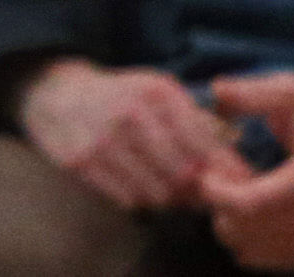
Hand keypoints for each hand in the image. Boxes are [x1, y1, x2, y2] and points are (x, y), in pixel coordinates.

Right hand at [17, 57, 233, 213]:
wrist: (54, 93)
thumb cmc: (121, 97)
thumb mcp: (160, 93)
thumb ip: (201, 125)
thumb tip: (239, 170)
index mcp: (157, 92)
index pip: (206, 146)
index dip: (219, 169)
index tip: (218, 177)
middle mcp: (130, 113)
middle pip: (185, 175)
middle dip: (193, 187)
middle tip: (191, 188)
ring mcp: (102, 139)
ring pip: (158, 193)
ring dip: (166, 196)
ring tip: (162, 184)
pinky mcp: (80, 161)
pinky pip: (129, 200)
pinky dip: (138, 197)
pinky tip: (134, 182)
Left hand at [199, 74, 293, 268]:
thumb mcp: (291, 92)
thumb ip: (253, 92)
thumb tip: (217, 91)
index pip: (253, 202)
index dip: (218, 192)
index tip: (207, 174)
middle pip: (248, 228)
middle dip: (220, 206)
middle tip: (217, 183)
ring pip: (251, 249)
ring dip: (229, 224)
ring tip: (231, 197)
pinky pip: (264, 259)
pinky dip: (245, 241)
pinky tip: (244, 216)